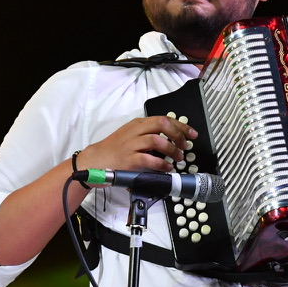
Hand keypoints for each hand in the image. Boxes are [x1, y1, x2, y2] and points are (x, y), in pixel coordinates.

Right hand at [77, 115, 196, 175]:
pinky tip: (168, 168)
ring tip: (178, 158)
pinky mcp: (128, 159)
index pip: (163, 119)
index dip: (181, 126)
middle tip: (185, 146)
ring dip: (172, 149)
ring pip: (157, 140)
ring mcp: (131, 144)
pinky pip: (149, 159)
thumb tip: (171, 139)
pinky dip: (162, 164)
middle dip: (178, 134)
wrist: (95, 161)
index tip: (192, 134)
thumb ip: (149, 134)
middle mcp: (135, 131)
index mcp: (137, 124)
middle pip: (161, 124)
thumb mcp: (131, 135)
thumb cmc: (115, 150)